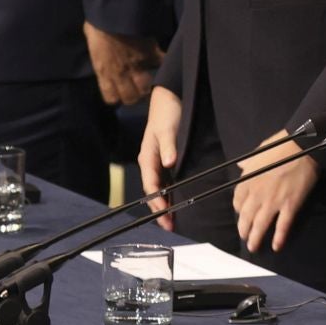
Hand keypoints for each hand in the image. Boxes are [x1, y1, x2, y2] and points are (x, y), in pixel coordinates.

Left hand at [82, 21, 161, 105]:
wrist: (112, 10)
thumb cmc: (97, 24)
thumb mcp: (92, 45)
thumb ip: (100, 57)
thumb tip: (104, 58)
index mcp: (103, 72)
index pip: (112, 98)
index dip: (117, 96)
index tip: (120, 91)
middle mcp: (121, 73)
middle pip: (132, 98)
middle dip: (135, 95)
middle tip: (137, 86)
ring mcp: (138, 64)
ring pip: (147, 87)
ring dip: (149, 84)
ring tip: (150, 78)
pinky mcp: (151, 53)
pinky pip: (161, 63)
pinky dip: (164, 62)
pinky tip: (162, 60)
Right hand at [137, 86, 181, 230]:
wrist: (169, 98)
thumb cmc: (167, 113)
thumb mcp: (167, 129)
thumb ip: (169, 146)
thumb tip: (168, 163)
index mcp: (147, 157)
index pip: (151, 185)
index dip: (157, 200)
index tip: (165, 212)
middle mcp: (150, 162)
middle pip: (154, 191)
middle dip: (160, 209)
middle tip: (169, 225)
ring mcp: (157, 162)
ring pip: (160, 188)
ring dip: (166, 204)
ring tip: (173, 221)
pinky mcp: (165, 159)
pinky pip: (166, 181)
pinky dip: (171, 193)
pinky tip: (178, 202)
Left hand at [233, 130, 317, 253]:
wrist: (304, 146)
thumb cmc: (281, 144)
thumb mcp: (259, 150)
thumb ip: (249, 162)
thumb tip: (241, 165)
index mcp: (247, 180)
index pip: (238, 202)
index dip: (240, 210)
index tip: (243, 214)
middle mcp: (257, 194)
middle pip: (246, 217)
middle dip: (244, 230)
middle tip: (246, 237)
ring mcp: (273, 201)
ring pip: (260, 225)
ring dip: (255, 238)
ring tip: (253, 247)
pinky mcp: (290, 205)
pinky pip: (282, 226)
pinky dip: (279, 238)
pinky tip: (276, 247)